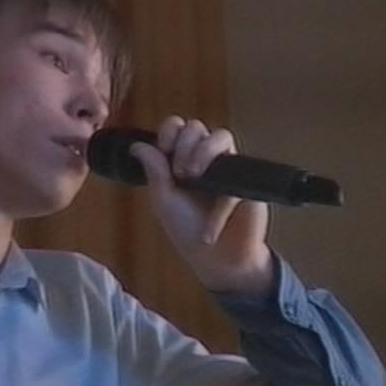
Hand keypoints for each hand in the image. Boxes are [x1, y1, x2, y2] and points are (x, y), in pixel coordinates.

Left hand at [129, 115, 273, 296]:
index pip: (176, 128)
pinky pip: (235, 171)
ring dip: (203, 151)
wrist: (217, 258)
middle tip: (180, 173)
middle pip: (196, 127)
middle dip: (184, 144)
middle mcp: (205, 158)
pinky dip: (221, 201)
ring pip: (221, 135)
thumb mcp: (164, 201)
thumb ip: (155, 172)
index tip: (163, 151)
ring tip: (194, 177)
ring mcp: (228, 166)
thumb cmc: (188, 229)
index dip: (169, 132)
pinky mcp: (248, 181)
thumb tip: (136, 145)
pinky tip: (212, 224)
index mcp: (181, 159)